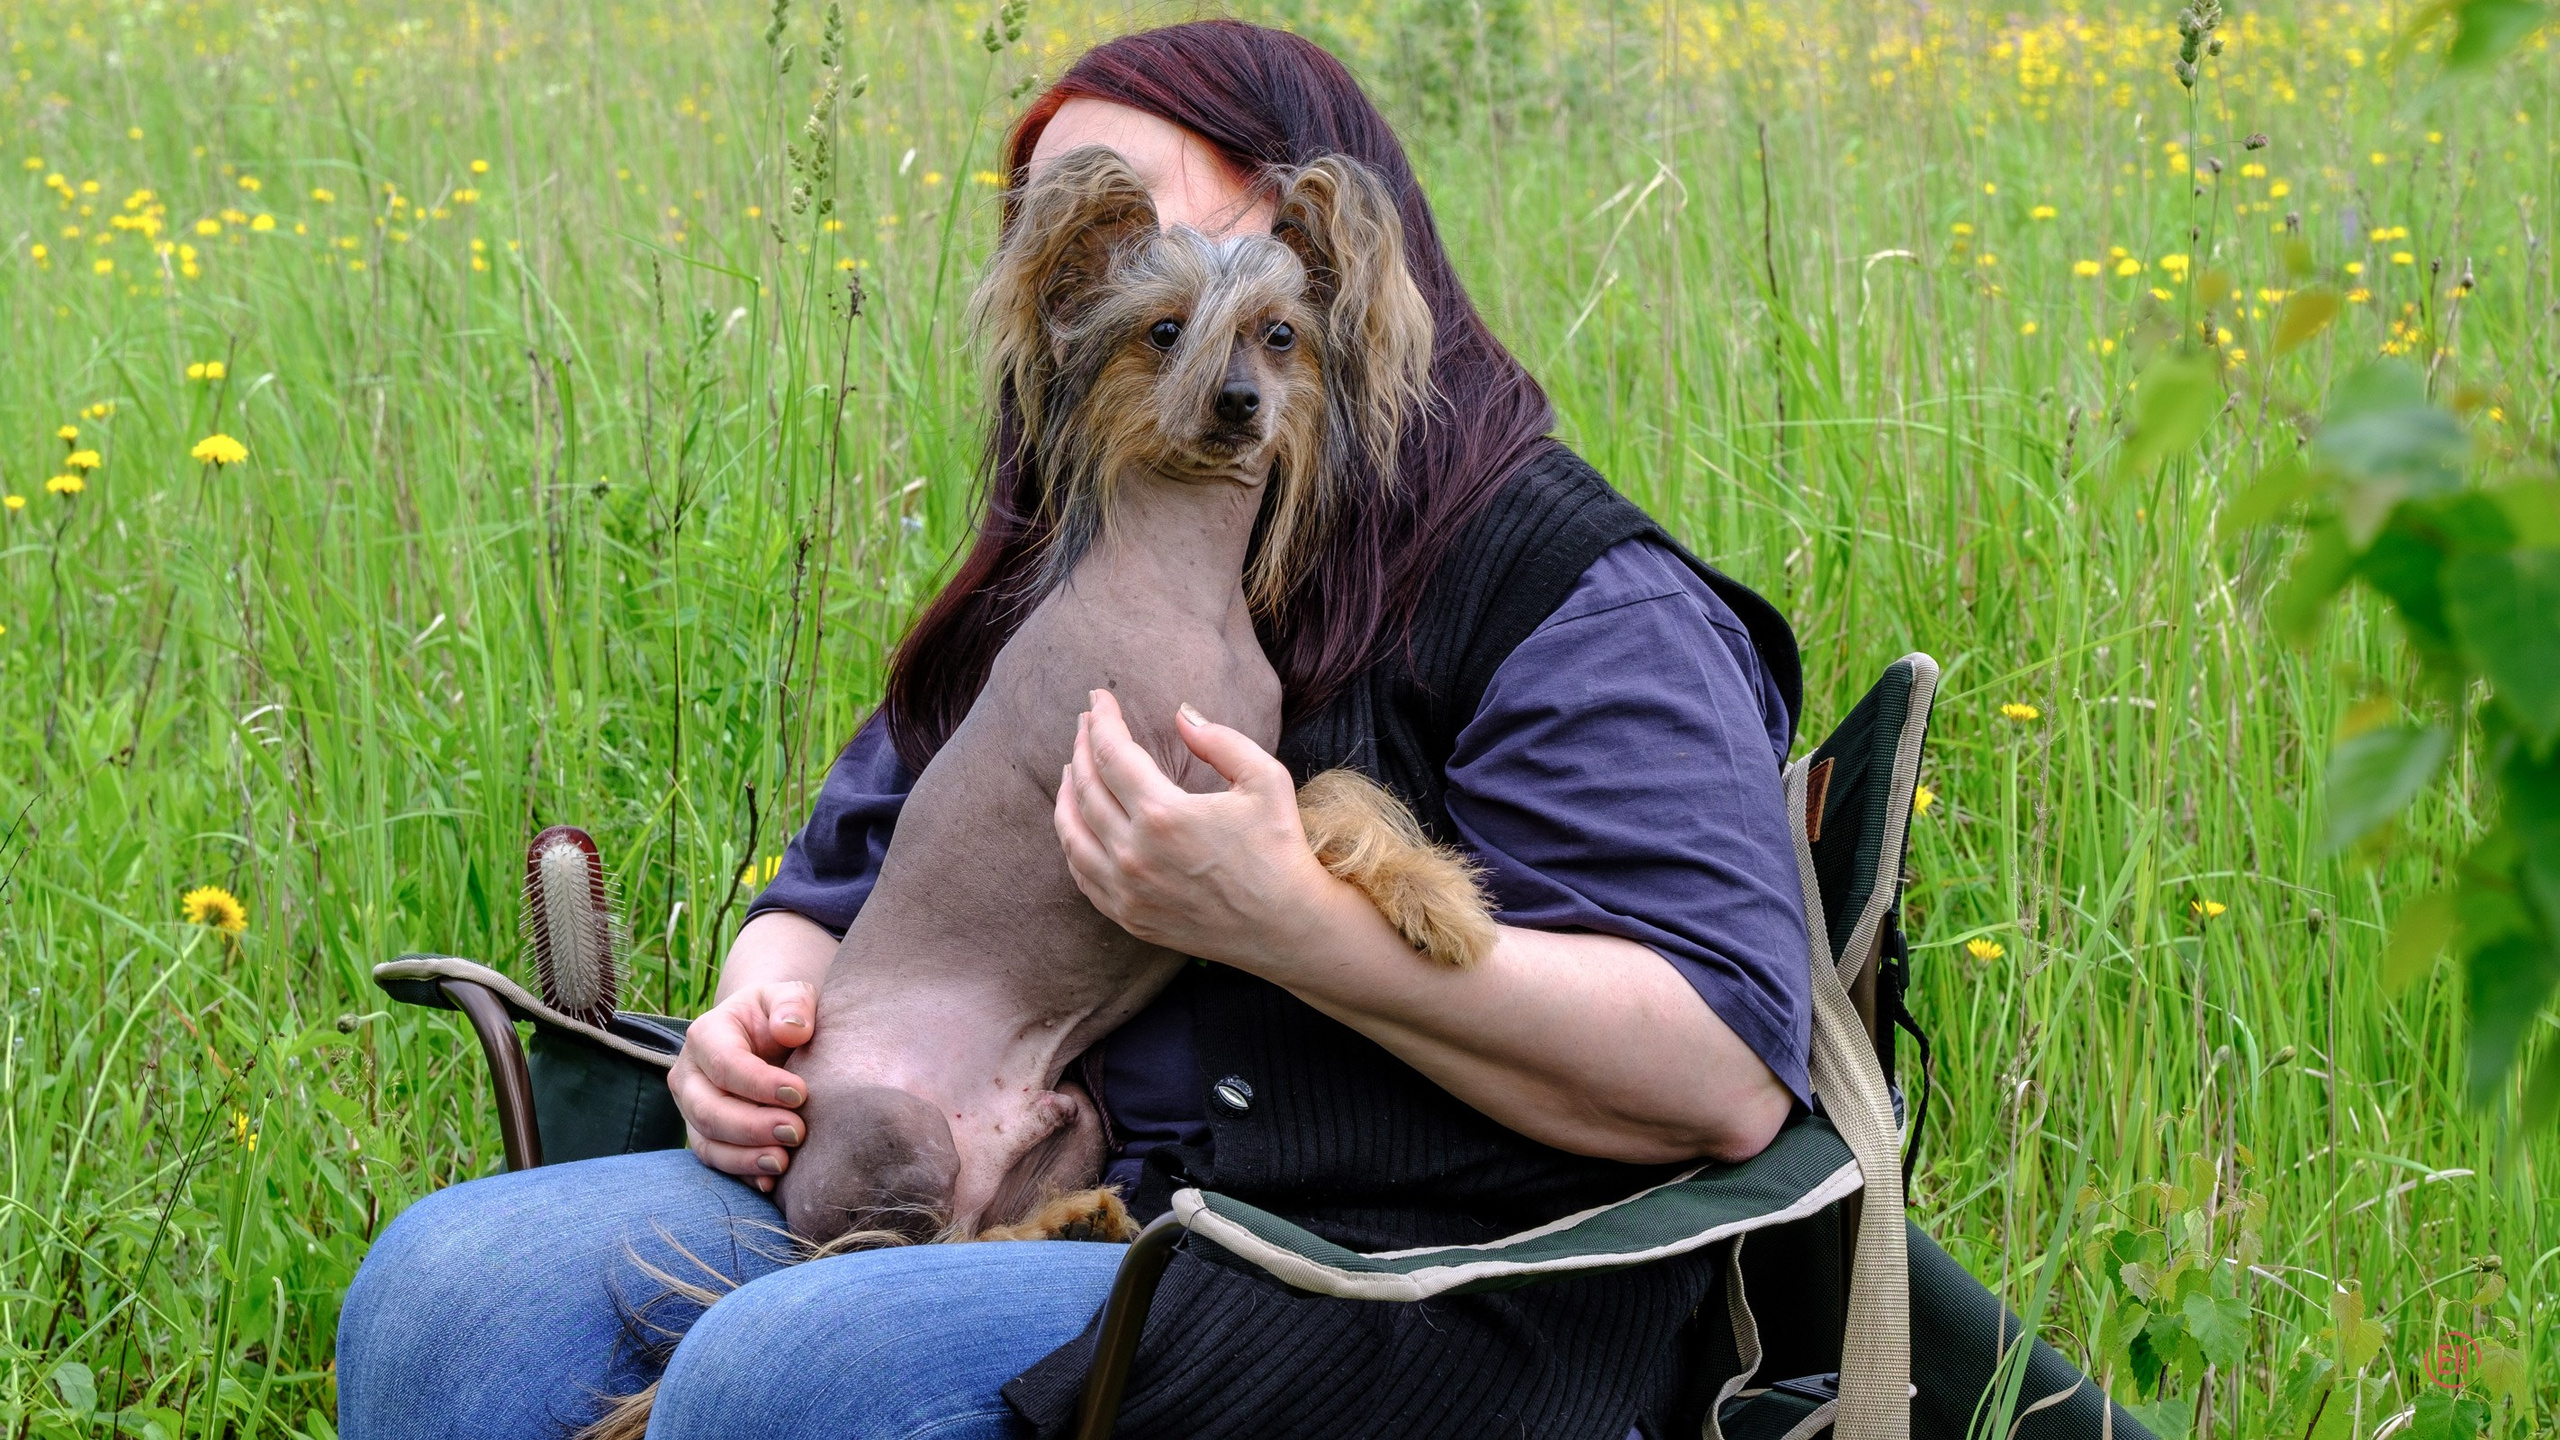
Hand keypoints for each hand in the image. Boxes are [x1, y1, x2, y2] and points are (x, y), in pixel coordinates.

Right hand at [668, 981, 814, 1190]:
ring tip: (783, 1163)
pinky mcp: (704, 1135)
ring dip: (744, 1158)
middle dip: (751, 1126)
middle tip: (796, 1133)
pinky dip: (741, 1175)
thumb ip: (794, 1004)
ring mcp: (692, 1109)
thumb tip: (793, 1029)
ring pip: (707, 1142)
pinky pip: (715, 1162)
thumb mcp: (789, 996)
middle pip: (709, 1110)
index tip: (800, 1094)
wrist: (766, 1034)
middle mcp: (689, 1075)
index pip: (725, 1064)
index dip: (760, 1083)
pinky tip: (770, 1182)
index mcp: (706, 1034)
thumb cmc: (779, 1013)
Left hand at [1053, 689, 1337, 972]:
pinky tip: (1077, 824)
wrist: (1287, 927)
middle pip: (1085, 788)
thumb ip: (1219, 740)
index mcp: (1163, 814)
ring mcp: (1126, 890)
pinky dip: (1072, 842)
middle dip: (1082, 747)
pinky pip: (1082, 875)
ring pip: (1072, 834)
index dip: (1101, 720)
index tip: (1098, 698)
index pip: (1112, 754)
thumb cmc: (1280, 849)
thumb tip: (1180, 714)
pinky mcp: (1129, 917)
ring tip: (1071, 767)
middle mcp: (1133, 853)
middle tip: (1085, 724)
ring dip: (1066, 794)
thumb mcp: (1265, 780)